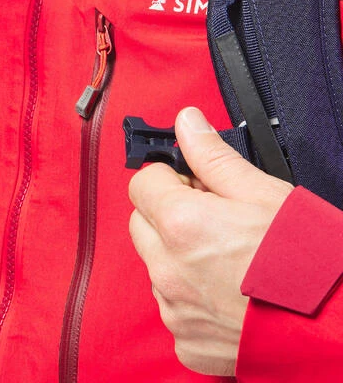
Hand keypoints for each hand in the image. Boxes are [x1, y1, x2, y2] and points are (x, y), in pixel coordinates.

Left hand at [128, 107, 293, 375]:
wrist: (339, 333)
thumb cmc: (307, 263)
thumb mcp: (263, 193)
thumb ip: (212, 156)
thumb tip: (186, 122)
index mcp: (181, 224)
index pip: (142, 183)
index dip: (169, 178)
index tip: (193, 184)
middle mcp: (168, 269)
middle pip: (142, 224)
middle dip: (168, 215)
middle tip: (214, 219)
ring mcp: (176, 310)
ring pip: (156, 267)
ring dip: (178, 257)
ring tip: (229, 260)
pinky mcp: (188, 344)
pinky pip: (174, 309)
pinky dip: (192, 300)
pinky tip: (229, 294)